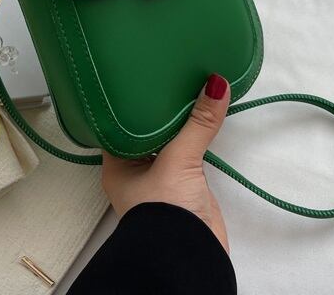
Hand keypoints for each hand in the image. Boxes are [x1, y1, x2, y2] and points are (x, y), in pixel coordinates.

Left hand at [101, 74, 230, 251]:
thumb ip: (198, 124)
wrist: (191, 259)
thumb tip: (216, 85)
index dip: (129, 100)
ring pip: (169, 141)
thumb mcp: (179, 161)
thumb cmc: (164, 213)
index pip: (118, 124)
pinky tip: (203, 117)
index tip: (140, 75)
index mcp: (117, 165)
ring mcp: (160, 178)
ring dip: (179, 123)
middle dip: (158, 108)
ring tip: (188, 86)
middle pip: (146, 130)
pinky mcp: (184, 184)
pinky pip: (188, 152)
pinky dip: (195, 137)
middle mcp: (135, 170)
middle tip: (168, 74)